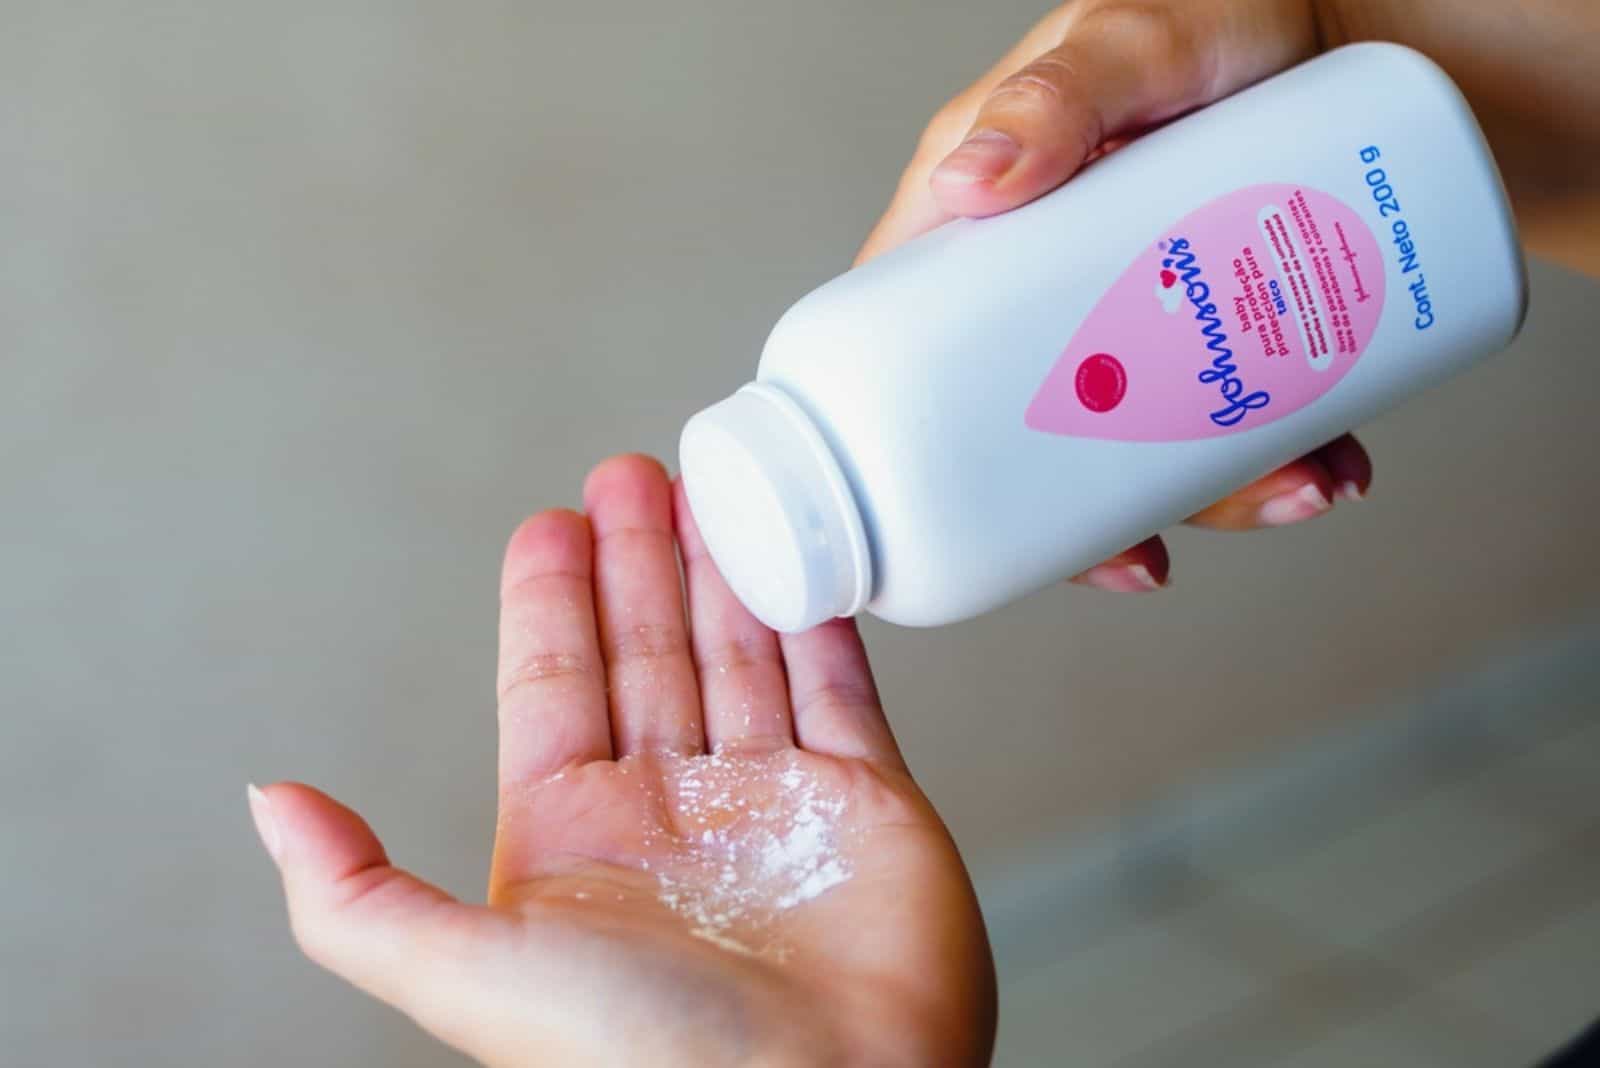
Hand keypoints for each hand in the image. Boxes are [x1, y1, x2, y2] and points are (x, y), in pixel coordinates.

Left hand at [247, 455, 995, 1066]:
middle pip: (648, 652)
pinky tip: (793, 558)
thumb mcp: (467, 973)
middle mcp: (673, 813)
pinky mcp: (866, 801)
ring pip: (741, 653)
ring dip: (722, 571)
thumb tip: (267, 803)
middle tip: (632, 476)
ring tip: (708, 490)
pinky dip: (815, 616)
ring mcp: (773, 802)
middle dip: (637, 561)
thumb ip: (356, 893)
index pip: (554, 684)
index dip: (550, 601)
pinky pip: (837, 683)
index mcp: (576, 838)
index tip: (551, 521)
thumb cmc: (646, 1059)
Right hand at [857, 0, 1374, 594]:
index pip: (909, 347)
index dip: (917, 445)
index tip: (971, 511)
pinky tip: (1328, 462)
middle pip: (1031, 429)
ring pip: (1137, 443)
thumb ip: (1056, 97)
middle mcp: (1044, 282)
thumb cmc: (1227, 9)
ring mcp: (1133, 314)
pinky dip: (1275, 463)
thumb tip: (972, 183)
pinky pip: (1221, 424)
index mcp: (979, 223)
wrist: (1363, 26)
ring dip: (1214, 496)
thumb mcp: (1131, 40)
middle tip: (1159, 541)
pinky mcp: (1210, 327)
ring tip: (1300, 483)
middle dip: (1098, 506)